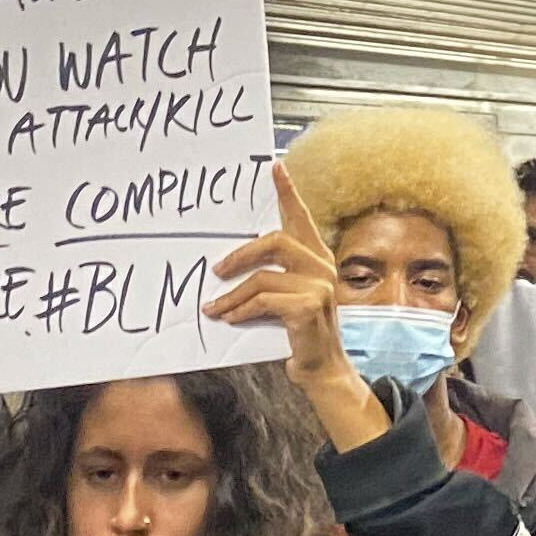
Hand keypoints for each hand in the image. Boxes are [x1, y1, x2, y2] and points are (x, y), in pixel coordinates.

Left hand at [206, 168, 388, 447]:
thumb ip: (270, 276)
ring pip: (263, 277)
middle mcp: (322, 267)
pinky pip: (263, 301)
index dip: (287, 192)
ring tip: (213, 307)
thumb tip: (227, 264)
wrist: (321, 368)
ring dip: (231, 295)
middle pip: (275, 242)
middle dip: (240, 255)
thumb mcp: (285, 297)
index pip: (300, 218)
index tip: (275, 167)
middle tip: (216, 270)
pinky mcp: (309, 307)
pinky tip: (230, 319)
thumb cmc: (298, 331)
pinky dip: (241, 310)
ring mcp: (319, 287)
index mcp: (317, 258)